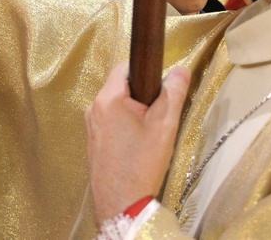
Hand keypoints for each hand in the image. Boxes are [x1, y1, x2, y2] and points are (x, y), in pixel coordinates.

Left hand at [86, 62, 189, 223]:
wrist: (121, 204)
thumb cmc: (143, 162)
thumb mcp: (165, 125)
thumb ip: (174, 93)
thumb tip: (181, 69)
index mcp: (108, 98)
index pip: (125, 67)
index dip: (146, 72)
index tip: (160, 89)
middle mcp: (93, 108)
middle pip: (120, 86)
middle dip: (142, 95)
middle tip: (158, 115)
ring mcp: (90, 125)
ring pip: (116, 105)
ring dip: (134, 111)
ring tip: (150, 133)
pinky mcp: (92, 140)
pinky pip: (110, 121)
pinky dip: (125, 125)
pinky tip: (137, 145)